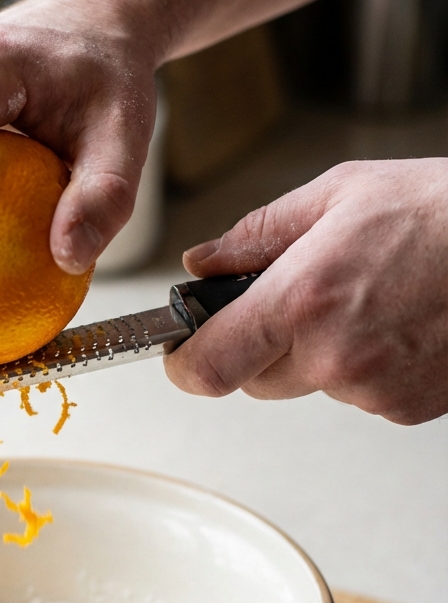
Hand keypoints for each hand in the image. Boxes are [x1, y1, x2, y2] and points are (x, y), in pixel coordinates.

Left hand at [165, 158, 447, 424]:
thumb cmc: (439, 211)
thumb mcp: (336, 194)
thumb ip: (255, 234)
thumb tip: (202, 263)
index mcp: (301, 300)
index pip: (207, 367)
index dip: (184, 364)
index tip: (180, 351)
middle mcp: (333, 356)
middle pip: (252, 380)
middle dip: (258, 344)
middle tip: (296, 297)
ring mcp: (373, 389)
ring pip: (308, 385)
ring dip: (317, 352)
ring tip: (365, 297)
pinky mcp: (405, 408)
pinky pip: (357, 394)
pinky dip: (363, 364)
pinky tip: (395, 321)